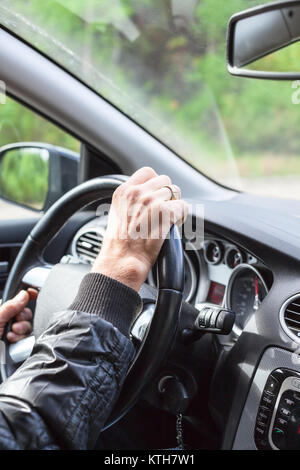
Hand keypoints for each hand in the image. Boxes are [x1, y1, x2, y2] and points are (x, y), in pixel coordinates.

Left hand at [0, 288, 37, 342]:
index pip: (17, 300)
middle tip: (14, 323)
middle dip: (22, 318)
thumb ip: (10, 307)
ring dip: (20, 331)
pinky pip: (27, 339)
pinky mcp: (16, 345)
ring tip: (10, 335)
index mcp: (1, 312)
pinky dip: (21, 340)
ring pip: (27, 327)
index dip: (26, 296)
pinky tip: (12, 342)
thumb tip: (23, 295)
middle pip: (26, 314)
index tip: (33, 294)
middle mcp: (6, 321)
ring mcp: (12, 333)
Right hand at [92, 167, 187, 290]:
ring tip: (168, 219)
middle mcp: (138, 193)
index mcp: (124, 191)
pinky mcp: (165, 212)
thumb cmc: (119, 244)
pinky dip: (182, 216)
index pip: (148, 172)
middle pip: (165, 182)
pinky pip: (183, 207)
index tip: (157, 195)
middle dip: (167, 196)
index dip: (156, 184)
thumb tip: (147, 194)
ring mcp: (152, 201)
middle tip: (163, 211)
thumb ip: (131, 199)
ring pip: (176, 193)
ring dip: (175, 206)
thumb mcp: (117, 213)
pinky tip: (174, 225)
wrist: (122, 261)